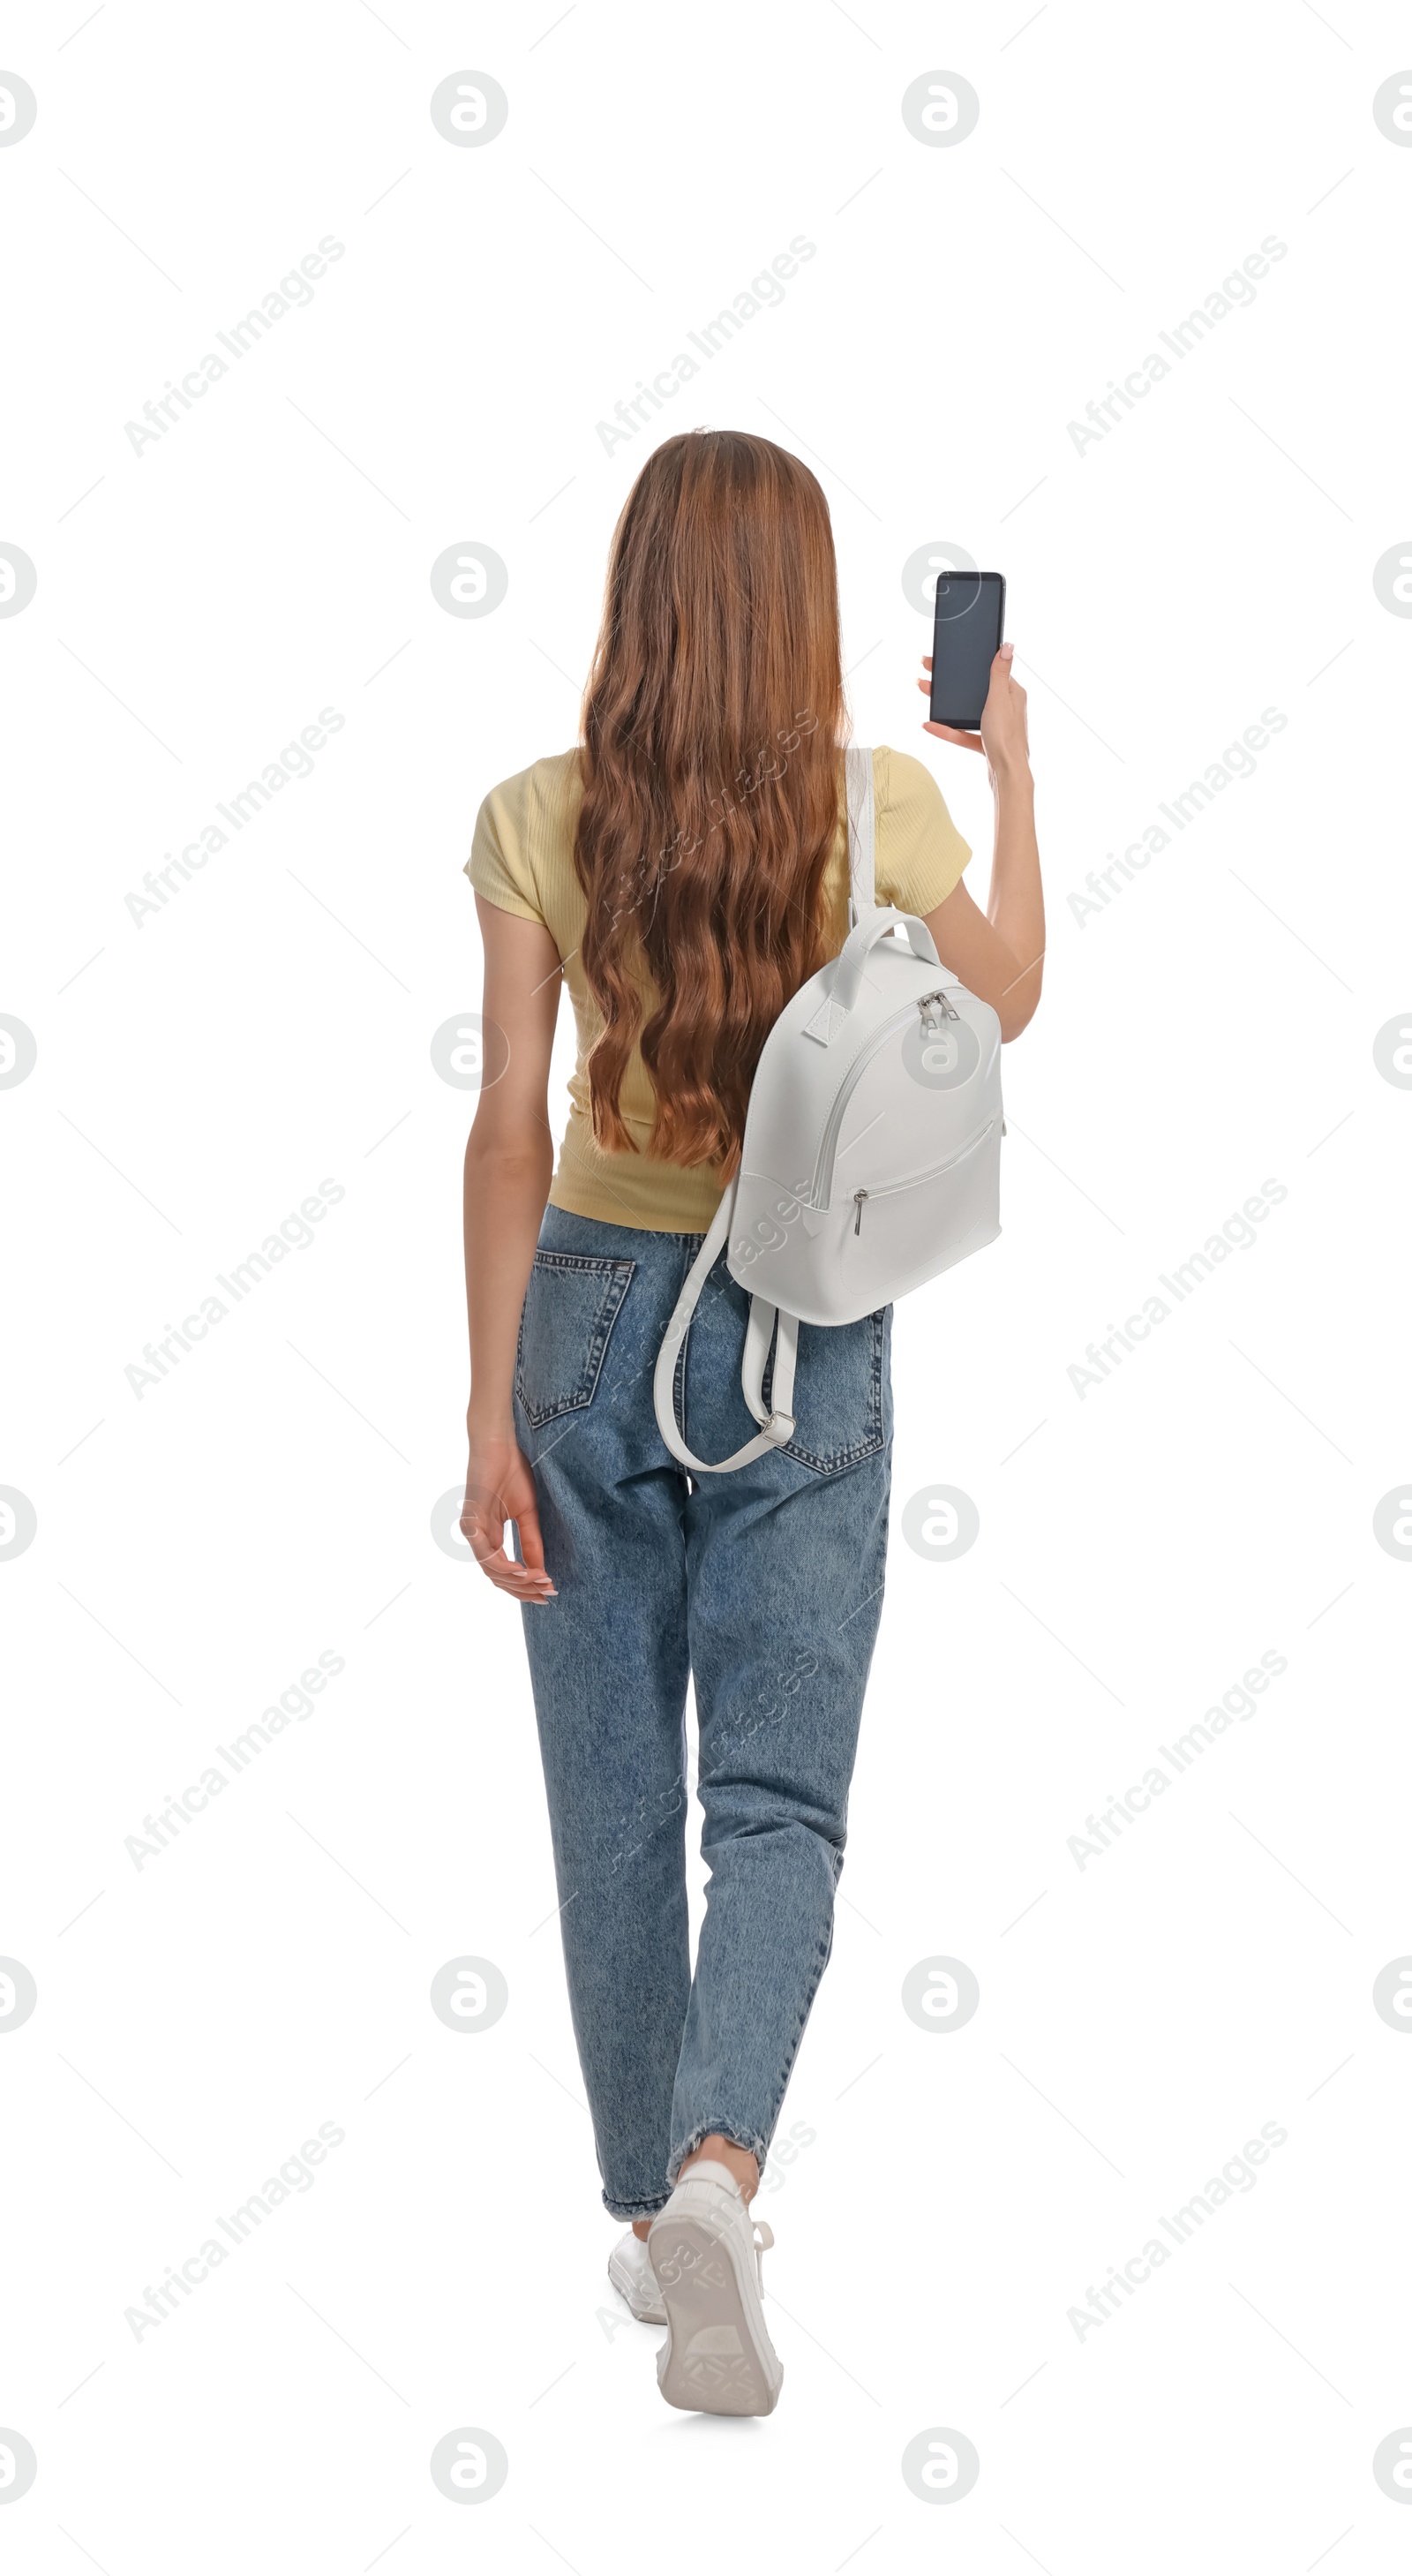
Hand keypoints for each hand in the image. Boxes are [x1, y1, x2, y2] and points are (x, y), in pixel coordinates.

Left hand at [461, 1429, 555, 1602]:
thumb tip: (540, 1570)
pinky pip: (487, 1555)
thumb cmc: (512, 1472)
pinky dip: (508, 1568)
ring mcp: (472, 1531)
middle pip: (498, 1577)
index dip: (525, 1585)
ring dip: (519, 1581)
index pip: (503, 1571)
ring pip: (492, 1571)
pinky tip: (527, 1571)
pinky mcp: (471, 1522)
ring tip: (543, 1581)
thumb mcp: (528, 1514)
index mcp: (487, 1535)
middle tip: (549, 1593)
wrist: (500, 1444)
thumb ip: (531, 1542)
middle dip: (524, 1589)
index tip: (549, 1590)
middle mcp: (477, 1537)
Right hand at [919, 643, 1030, 782]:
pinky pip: (963, 733)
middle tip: (929, 669)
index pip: (989, 671)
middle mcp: (1005, 707)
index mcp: (1011, 692)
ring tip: (925, 690)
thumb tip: (1008, 646)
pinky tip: (929, 725)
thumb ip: (1000, 673)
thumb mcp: (1000, 698)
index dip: (970, 662)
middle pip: (974, 689)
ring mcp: (994, 725)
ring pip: (965, 710)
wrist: (1006, 774)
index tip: (950, 656)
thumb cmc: (1007, 737)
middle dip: (951, 681)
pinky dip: (947, 729)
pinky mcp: (985, 742)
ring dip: (945, 702)